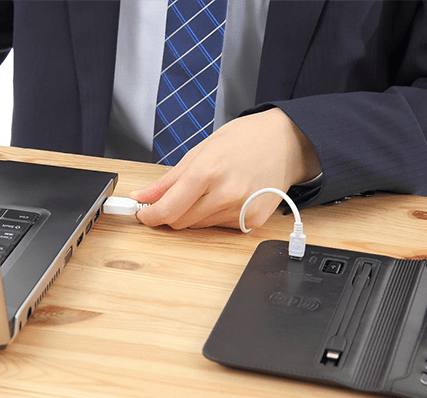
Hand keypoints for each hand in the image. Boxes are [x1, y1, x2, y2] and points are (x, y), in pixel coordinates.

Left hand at [130, 108, 320, 229]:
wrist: (284, 143)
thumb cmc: (242, 141)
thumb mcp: (199, 152)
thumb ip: (167, 181)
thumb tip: (142, 196)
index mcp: (207, 172)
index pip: (168, 208)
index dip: (150, 215)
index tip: (143, 214)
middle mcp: (225, 194)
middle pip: (180, 221)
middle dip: (170, 213)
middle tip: (172, 198)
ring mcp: (241, 209)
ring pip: (198, 226)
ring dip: (193, 214)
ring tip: (208, 190)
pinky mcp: (252, 220)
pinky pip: (219, 227)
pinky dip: (213, 216)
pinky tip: (225, 197)